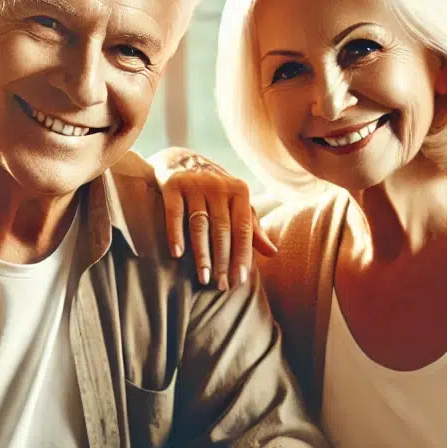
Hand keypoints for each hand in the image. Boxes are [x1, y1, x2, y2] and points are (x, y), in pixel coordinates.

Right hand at [148, 146, 277, 290]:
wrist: (181, 161)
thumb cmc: (216, 193)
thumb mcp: (237, 206)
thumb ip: (252, 229)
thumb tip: (273, 253)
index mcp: (239, 191)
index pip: (243, 229)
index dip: (242, 255)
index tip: (239, 280)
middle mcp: (218, 186)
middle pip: (222, 230)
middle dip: (222, 261)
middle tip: (222, 286)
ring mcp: (195, 184)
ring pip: (200, 226)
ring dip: (202, 255)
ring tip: (204, 279)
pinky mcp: (172, 185)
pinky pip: (174, 214)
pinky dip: (176, 234)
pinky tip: (178, 255)